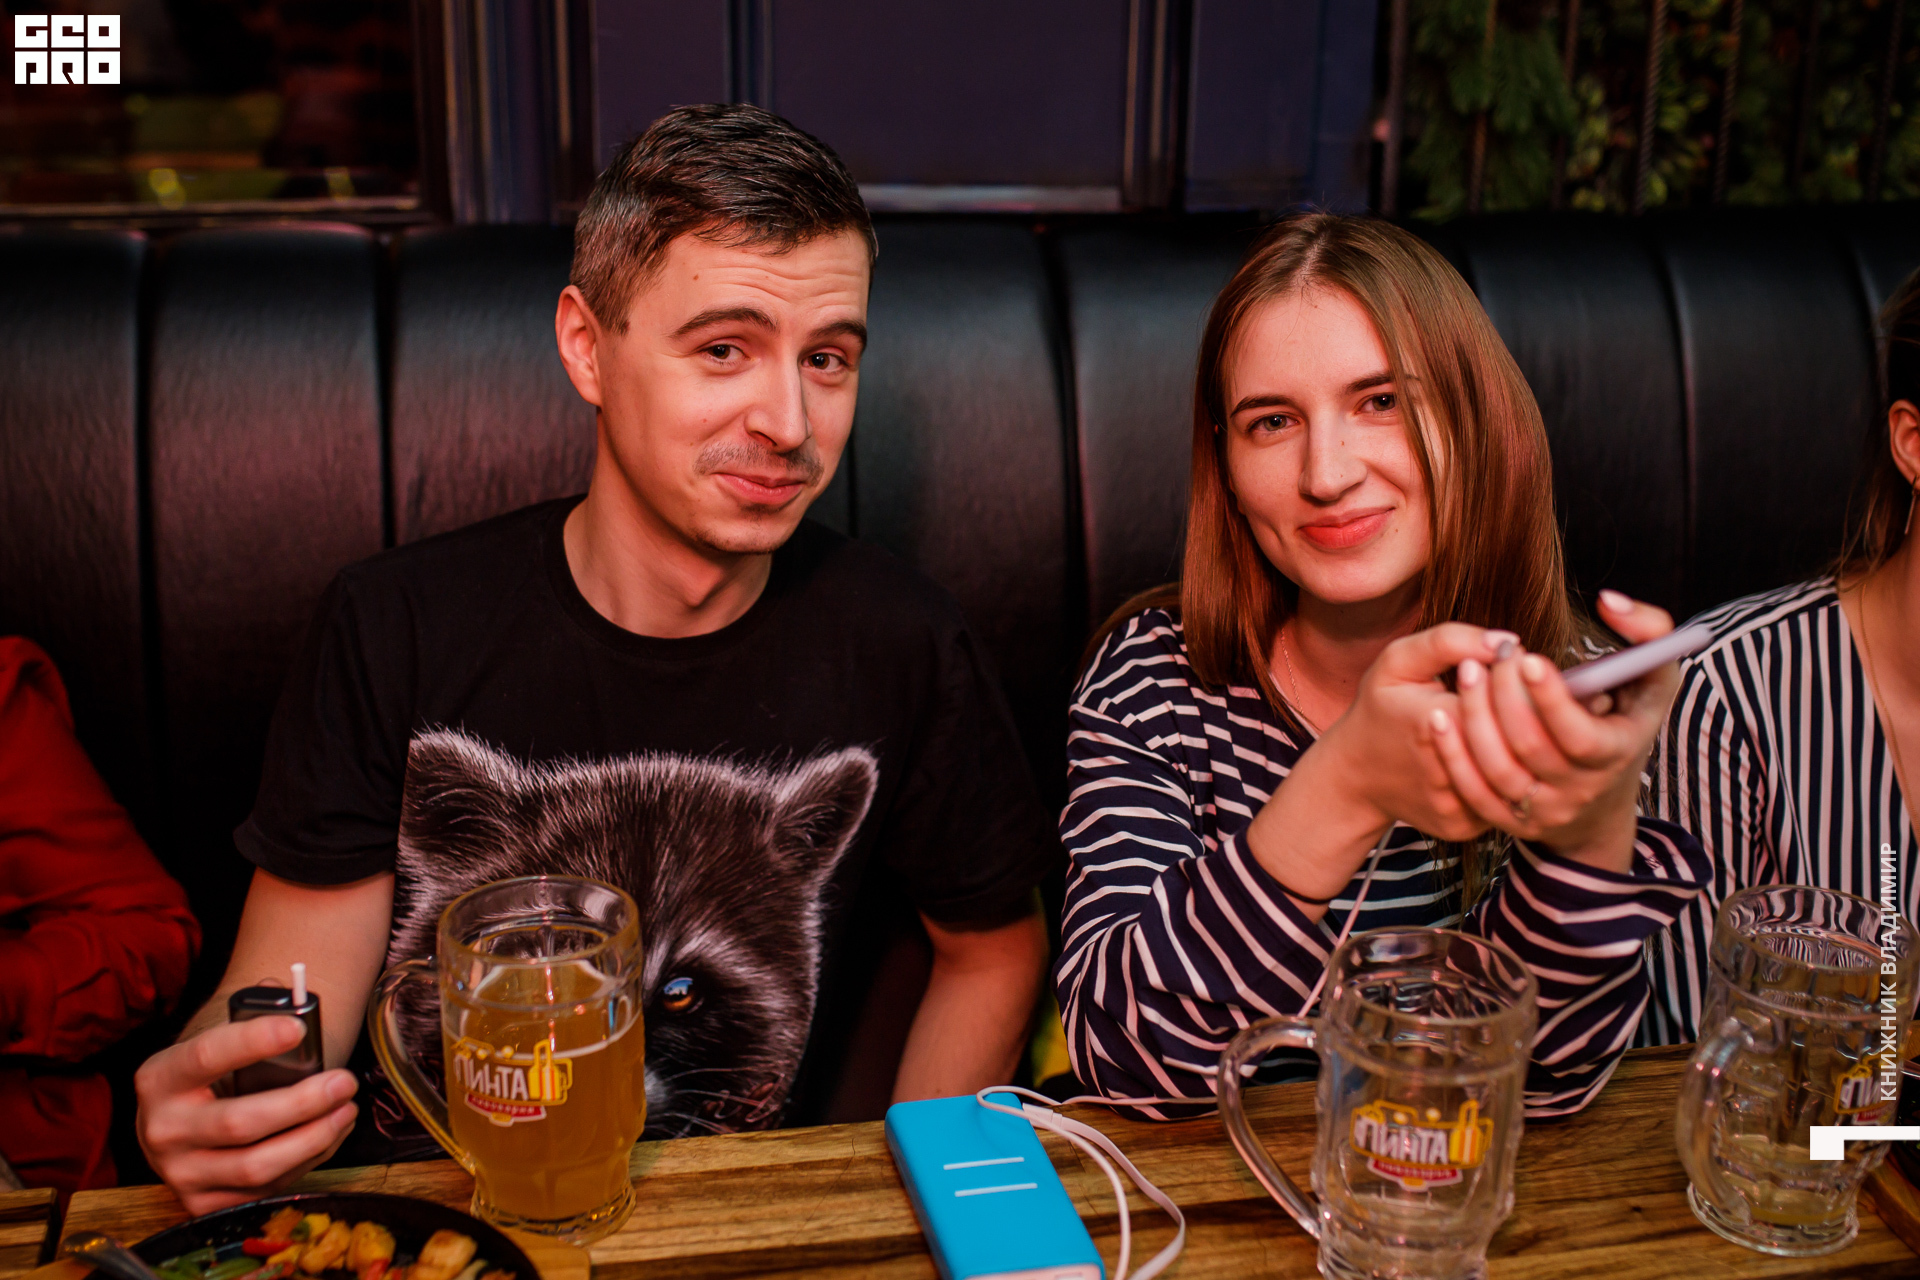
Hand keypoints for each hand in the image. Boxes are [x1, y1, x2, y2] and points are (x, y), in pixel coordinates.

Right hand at [136, 1016, 358, 1213]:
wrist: (181, 1118)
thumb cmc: (214, 1072)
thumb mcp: (219, 1039)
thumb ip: (255, 1015)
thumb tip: (299, 999)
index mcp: (160, 1077)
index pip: (206, 1056)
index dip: (253, 1041)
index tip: (298, 1028)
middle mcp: (160, 1129)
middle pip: (239, 1123)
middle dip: (302, 1103)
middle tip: (345, 1082)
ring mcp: (178, 1172)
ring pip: (255, 1166)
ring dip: (313, 1138)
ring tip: (347, 1110)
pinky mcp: (200, 1202)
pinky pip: (263, 1189)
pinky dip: (306, 1162)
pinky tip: (329, 1135)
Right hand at [1313, 624, 1521, 845]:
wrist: (1354, 776)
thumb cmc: (1380, 710)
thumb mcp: (1398, 662)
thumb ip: (1450, 641)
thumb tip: (1508, 641)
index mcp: (1430, 722)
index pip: (1502, 699)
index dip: (1519, 680)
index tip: (1522, 664)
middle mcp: (1445, 771)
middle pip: (1518, 740)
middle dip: (1535, 713)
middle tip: (1541, 693)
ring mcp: (1455, 806)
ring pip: (1520, 775)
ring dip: (1533, 747)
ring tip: (1534, 722)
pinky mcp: (1463, 827)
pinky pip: (1506, 801)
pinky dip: (1518, 777)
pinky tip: (1515, 755)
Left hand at [1428, 590, 1681, 869]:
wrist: (1603, 796)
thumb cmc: (1626, 716)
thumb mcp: (1656, 675)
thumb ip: (1649, 631)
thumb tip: (1608, 601)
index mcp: (1616, 753)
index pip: (1580, 737)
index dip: (1551, 700)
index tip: (1527, 658)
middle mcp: (1581, 789)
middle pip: (1532, 748)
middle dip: (1504, 698)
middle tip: (1489, 657)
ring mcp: (1544, 809)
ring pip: (1498, 771)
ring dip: (1474, 721)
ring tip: (1465, 674)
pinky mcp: (1511, 821)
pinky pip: (1474, 795)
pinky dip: (1453, 757)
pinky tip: (1438, 718)